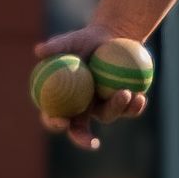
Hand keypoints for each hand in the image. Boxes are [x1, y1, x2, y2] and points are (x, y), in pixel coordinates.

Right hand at [33, 20, 143, 147]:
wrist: (111, 36)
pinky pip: (129, 109)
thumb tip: (38, 51)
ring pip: (108, 116)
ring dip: (116, 109)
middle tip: (92, 140)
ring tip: (125, 93)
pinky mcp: (123, 102)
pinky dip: (134, 106)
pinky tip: (140, 97)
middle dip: (84, 139)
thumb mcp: (70, 40)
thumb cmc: (85, 40)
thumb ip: (55, 47)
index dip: (54, 123)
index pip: (53, 116)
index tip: (62, 121)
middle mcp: (82, 108)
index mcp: (64, 100)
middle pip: (80, 130)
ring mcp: (103, 106)